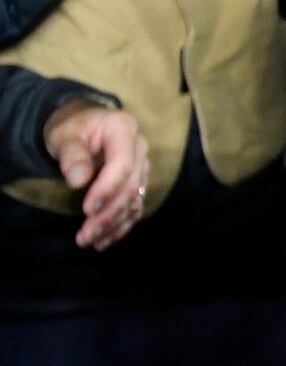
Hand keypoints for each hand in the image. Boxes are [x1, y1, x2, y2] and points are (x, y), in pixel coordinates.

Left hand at [42, 100, 149, 250]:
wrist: (82, 124)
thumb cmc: (72, 127)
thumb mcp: (64, 134)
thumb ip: (72, 154)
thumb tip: (79, 181)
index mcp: (123, 129)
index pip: (122, 163)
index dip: (107, 188)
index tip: (87, 210)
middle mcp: (139, 147)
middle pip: (131, 185)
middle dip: (109, 213)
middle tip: (85, 235)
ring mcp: (141, 165)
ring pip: (135, 198)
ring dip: (114, 223)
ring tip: (90, 241)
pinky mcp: (138, 180)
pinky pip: (136, 205)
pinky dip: (123, 224)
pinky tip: (106, 240)